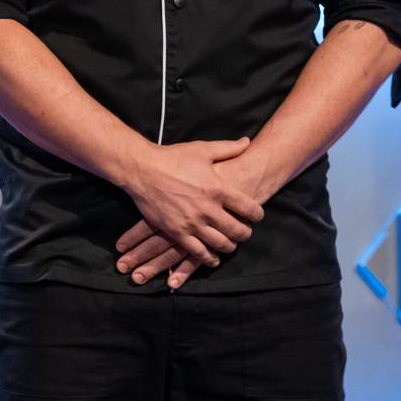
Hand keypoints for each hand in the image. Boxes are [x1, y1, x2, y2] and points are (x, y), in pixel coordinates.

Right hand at [117, 137, 263, 270]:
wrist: (142, 169)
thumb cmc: (172, 158)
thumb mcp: (202, 149)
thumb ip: (228, 148)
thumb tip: (247, 142)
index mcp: (218, 189)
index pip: (249, 209)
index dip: (257, 215)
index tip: (256, 216)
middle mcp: (208, 209)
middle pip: (238, 230)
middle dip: (245, 233)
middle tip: (244, 232)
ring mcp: (192, 222)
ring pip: (221, 244)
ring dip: (230, 246)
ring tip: (230, 244)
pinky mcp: (177, 232)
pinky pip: (198, 252)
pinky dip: (209, 258)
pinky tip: (212, 258)